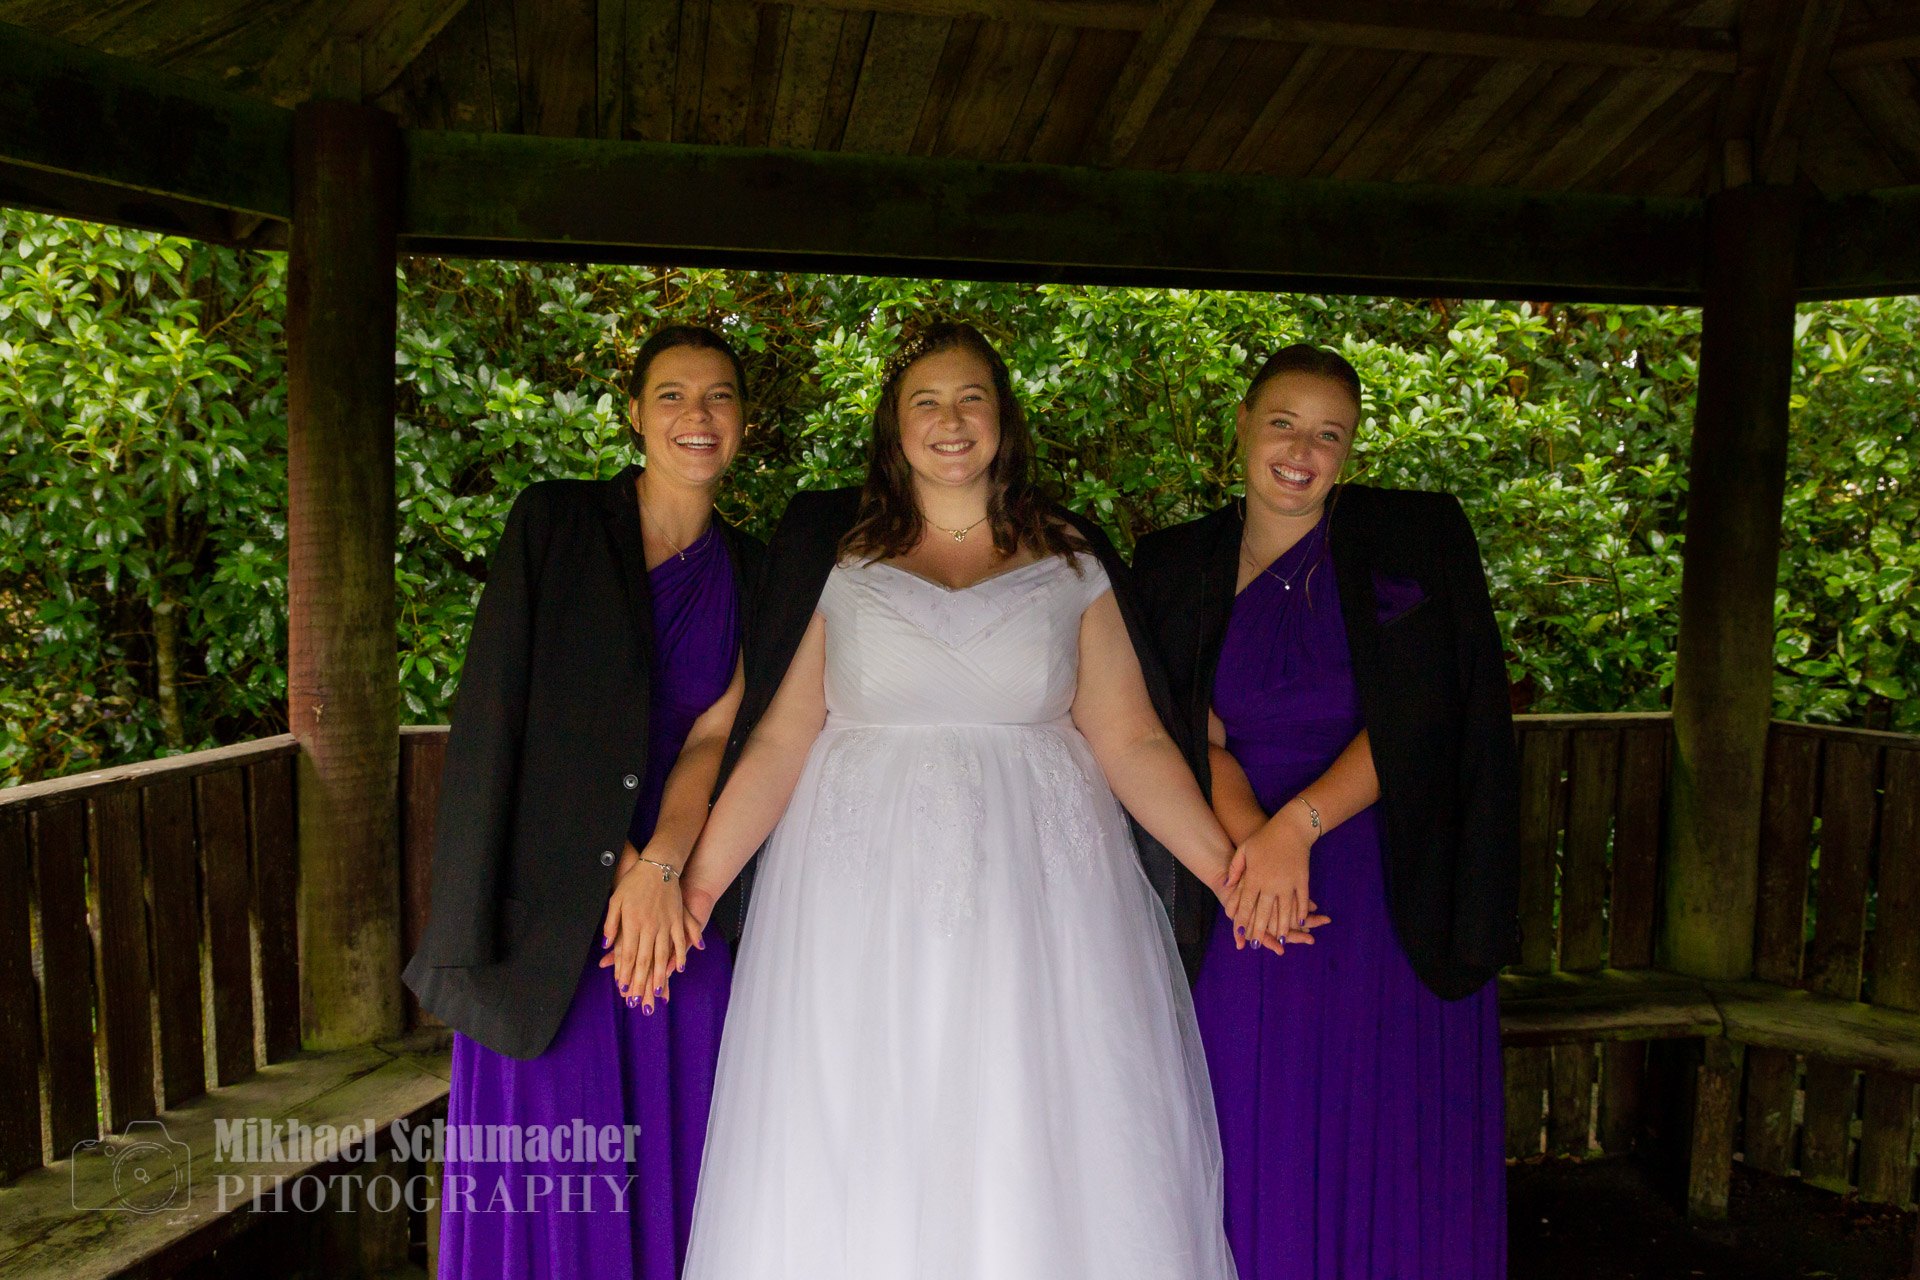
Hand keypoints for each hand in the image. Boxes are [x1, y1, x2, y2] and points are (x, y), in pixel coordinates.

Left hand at [598, 842, 693, 1013]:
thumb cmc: (634, 883)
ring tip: (658, 993)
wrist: (657, 866)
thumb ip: (611, 924)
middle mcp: (649, 928)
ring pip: (662, 955)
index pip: (627, 955)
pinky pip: (680, 941)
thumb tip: (605, 945)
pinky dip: (680, 956)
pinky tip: (679, 969)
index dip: (625, 974)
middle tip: (638, 1001)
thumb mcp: (615, 900)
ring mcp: (665, 925)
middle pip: (644, 960)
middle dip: (640, 983)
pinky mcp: (677, 920)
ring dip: (659, 976)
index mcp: (632, 924)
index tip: (623, 989)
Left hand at [1224, 803, 1329, 952]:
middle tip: (1257, 945)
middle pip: (1264, 913)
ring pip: (1284, 911)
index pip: (1246, 904)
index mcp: (1254, 877)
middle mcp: (1270, 883)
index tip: (1241, 935)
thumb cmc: (1265, 837)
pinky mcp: (1302, 880)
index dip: (1243, 921)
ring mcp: (1288, 883)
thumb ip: (1235, 869)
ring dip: (1282, 927)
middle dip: (1260, 930)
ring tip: (1280, 940)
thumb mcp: (1244, 850)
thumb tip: (1227, 885)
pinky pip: (1301, 900)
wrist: (1291, 827)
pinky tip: (1299, 923)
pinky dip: (1301, 913)